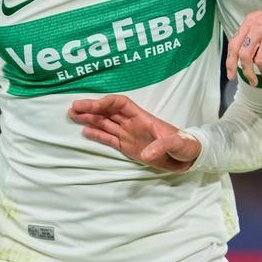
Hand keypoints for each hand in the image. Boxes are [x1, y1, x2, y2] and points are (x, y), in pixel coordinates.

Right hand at [69, 94, 200, 170]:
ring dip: (90, 119)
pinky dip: (97, 134)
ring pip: (106, 124)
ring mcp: (129, 135)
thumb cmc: (186, 146)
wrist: (189, 158)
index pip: (121, 104)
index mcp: (143, 117)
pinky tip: (85, 131)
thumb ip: (163, 146)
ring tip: (72, 115)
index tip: (94, 106)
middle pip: (109, 111)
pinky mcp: (128, 147)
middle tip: (73, 107)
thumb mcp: (178, 143)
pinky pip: (109, 139)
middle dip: (92, 108)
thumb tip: (146, 154)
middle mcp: (133, 124)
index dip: (107, 103)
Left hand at [228, 0, 261, 86]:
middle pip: (244, 55)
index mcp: (250, 22)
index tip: (232, 75)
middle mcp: (258, 26)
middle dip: (247, 73)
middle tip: (252, 82)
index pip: (233, 45)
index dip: (230, 62)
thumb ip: (253, 33)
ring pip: (260, 60)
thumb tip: (247, 56)